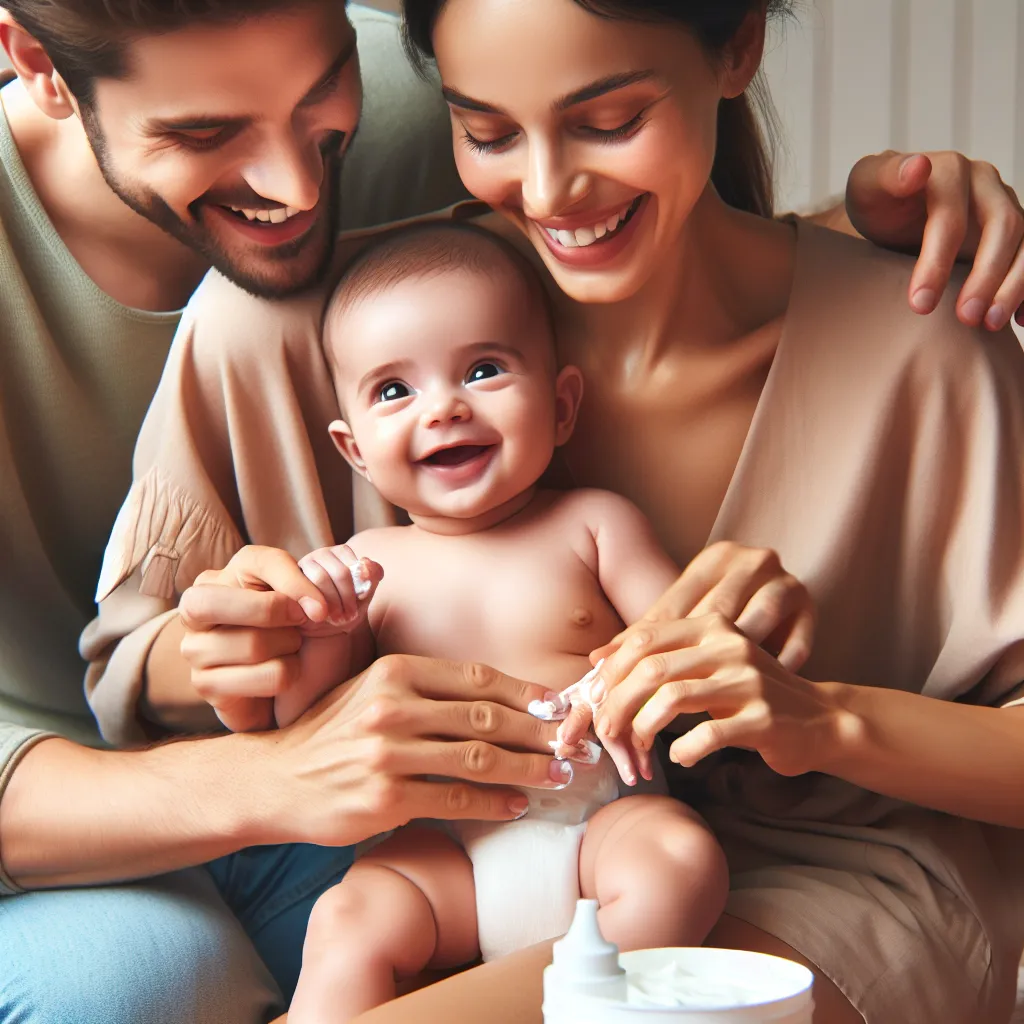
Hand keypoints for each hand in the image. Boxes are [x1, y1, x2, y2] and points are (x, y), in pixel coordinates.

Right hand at [179, 545, 330, 732]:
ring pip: (252, 644)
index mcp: (225, 574)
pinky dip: (286, 676)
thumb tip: (374, 568)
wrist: (275, 683)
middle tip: (302, 626)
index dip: (297, 584)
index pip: (261, 562)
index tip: (323, 610)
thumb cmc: (294, 630)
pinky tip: (283, 673)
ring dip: (288, 649)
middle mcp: (198, 606)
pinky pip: (262, 677)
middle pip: (227, 600)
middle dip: (275, 614)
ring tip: (289, 650)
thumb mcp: (313, 600)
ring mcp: (195, 647)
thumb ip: (344, 579)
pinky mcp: (205, 684)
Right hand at [264, 655, 575, 845]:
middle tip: (574, 743)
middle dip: (539, 731)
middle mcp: (391, 707)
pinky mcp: (384, 799)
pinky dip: (495, 802)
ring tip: (559, 774)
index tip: (559, 705)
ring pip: (478, 758)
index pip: (477, 678)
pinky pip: (456, 800)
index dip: (525, 692)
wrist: (275, 778)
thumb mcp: (372, 689)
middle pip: (485, 717)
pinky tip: (519, 804)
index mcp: (394, 671)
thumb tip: (498, 697)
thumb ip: (426, 687)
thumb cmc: (333, 731)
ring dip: (528, 768)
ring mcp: (387, 755)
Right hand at [297, 544, 383, 637]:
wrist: (325, 630)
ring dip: (333, 603)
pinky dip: (316, 605)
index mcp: (339, 553)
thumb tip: (366, 563)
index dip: (358, 583)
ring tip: (338, 618)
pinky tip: (321, 616)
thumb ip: (372, 576)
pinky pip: (304, 589)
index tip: (361, 601)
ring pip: (321, 578)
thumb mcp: (365, 594)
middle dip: (347, 597)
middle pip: (340, 572)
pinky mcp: (290, 582)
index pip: (352, 561)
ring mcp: (302, 568)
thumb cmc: (347, 608)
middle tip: (350, 616)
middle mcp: (320, 555)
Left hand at [558, 543, 814, 784]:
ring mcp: (749, 681)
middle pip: (651, 668)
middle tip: (606, 730)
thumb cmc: (749, 694)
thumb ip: (665, 657)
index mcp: (712, 625)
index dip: (612, 669)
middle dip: (618, 702)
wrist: (820, 720)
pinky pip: (709, 735)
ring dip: (643, 727)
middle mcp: (729, 646)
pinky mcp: (764, 718)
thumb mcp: (709, 663)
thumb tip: (599, 660)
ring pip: (673, 698)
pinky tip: (680, 758)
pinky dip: (684, 750)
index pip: (645, 638)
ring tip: (639, 745)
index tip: (595, 697)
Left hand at [846, 151, 1023, 329]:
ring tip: (988, 323)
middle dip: (985, 276)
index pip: (950, 215)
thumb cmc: (877, 201)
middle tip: (965, 318)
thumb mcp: (867, 185)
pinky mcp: (1011, 233)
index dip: (937, 260)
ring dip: (1013, 286)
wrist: (890, 211)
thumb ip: (886, 176)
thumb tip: (917, 168)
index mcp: (950, 170)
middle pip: (1002, 226)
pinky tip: (1019, 320)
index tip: (919, 303)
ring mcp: (1003, 206)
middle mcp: (985, 184)